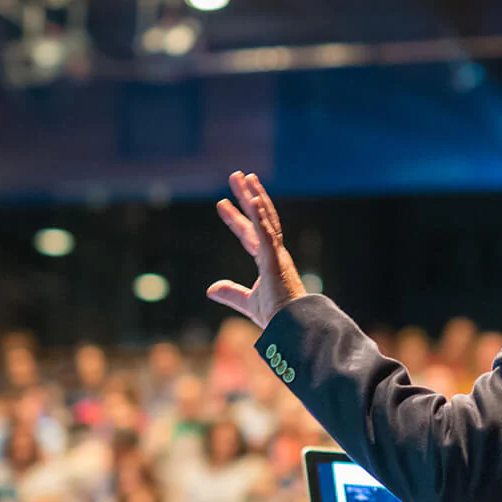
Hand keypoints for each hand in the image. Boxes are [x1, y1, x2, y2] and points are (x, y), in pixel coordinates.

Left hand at [208, 172, 307, 327]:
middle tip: (236, 176)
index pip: (248, 233)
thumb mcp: (246, 302)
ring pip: (264, 217)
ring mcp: (276, 253)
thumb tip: (210, 289)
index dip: (234, 218)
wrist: (291, 325)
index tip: (221, 203)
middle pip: (258, 216)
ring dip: (253, 195)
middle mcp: (273, 252)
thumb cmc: (276, 316)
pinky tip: (252, 199)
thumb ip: (230, 293)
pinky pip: (267, 233)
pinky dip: (260, 216)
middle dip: (246, 196)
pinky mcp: (276, 259)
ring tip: (244, 176)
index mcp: (268, 260)